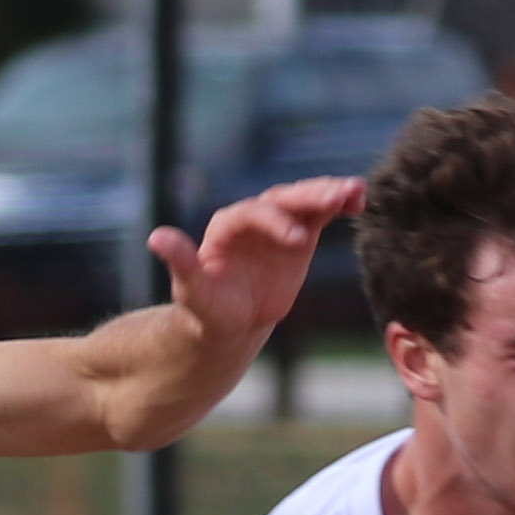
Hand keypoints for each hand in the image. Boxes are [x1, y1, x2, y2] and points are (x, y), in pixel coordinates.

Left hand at [149, 175, 361, 356]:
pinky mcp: (299, 232)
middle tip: (336, 198)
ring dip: (329, 193)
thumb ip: (182, 264)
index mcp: (226, 227)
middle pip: (281, 199)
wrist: (231, 322)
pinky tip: (358, 200)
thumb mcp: (193, 293)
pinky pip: (320, 212)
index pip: (252, 214)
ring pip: (303, 200)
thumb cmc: (208, 310)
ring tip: (355, 192)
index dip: (273, 223)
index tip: (296, 241)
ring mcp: (277, 222)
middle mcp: (252, 218)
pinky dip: (339, 204)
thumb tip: (156, 237)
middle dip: (307, 197)